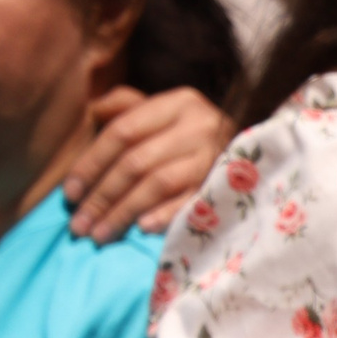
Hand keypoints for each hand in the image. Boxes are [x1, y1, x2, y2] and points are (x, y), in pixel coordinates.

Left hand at [65, 87, 232, 240]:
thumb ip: (127, 106)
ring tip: (100, 235)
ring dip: (124, 212)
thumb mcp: (166, 111)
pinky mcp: (229, 185)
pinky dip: (165, 214)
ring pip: (158, 183)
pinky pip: (191, 201)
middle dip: (102, 196)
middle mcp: (198, 125)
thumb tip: (91, 112)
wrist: (267, 151)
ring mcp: (215, 155)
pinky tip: (142, 229)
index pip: (122, 132)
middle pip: (136, 161)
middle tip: (79, 225)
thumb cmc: (198, 134)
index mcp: (177, 103)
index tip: (69, 193)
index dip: (91, 163)